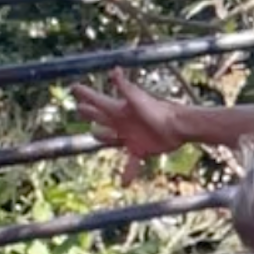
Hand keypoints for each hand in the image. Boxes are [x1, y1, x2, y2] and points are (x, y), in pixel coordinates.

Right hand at [72, 67, 187, 183]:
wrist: (179, 127)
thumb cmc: (158, 111)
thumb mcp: (138, 99)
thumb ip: (125, 87)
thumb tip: (114, 69)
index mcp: (118, 110)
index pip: (97, 101)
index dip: (85, 95)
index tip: (74, 87)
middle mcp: (122, 123)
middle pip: (100, 118)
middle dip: (89, 113)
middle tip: (80, 109)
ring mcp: (129, 137)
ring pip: (109, 138)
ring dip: (102, 136)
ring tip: (94, 133)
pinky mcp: (140, 150)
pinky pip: (130, 164)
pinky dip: (128, 174)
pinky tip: (124, 184)